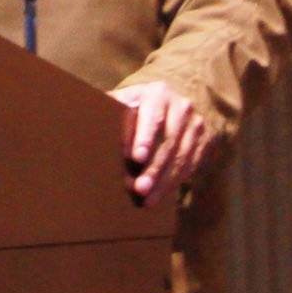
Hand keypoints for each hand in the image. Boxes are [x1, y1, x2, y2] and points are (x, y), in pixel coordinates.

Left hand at [113, 82, 211, 205]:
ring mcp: (196, 124)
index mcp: (158, 93)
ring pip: (181, 158)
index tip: (136, 158)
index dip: (145, 138)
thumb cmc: (134, 105)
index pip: (152, 117)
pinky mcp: (205, 141)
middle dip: (153, 169)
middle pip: (168, 142)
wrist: (167, 104)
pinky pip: (191, 165)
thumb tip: (86, 117)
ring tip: (148, 199)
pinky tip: (161, 194)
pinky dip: (175, 182)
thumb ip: (110, 108)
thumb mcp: (122, 100)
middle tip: (139, 189)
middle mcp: (182, 107)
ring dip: (164, 181)